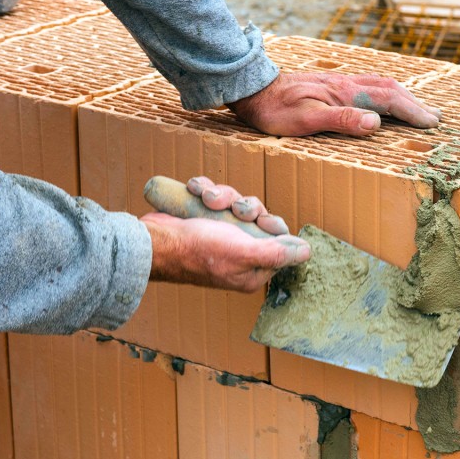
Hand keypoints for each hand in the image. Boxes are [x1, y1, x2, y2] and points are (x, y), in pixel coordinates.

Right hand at [140, 177, 310, 291]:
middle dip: (243, 205)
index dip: (269, 223)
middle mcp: (237, 253)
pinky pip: (213, 197)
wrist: (153, 241)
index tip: (257, 219)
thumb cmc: (196, 250)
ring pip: (234, 203)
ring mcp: (218, 236)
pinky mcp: (202, 219)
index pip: (277, 240)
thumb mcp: (242, 252)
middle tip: (231, 208)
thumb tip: (307, 252)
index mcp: (251, 268)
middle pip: (256, 217)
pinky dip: (204, 190)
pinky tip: (196, 191)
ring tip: (207, 198)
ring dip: (222, 194)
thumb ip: (276, 253)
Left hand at [227, 72, 441, 136]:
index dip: (412, 112)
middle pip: (390, 89)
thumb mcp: (304, 120)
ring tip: (417, 108)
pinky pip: (367, 85)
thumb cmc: (274, 110)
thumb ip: (341, 119)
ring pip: (380, 84)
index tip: (432, 123)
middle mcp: (346, 84)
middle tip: (435, 117)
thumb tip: (375, 122)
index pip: (389, 100)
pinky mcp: (329, 85)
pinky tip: (382, 101)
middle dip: (414, 103)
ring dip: (402, 96)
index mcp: (344, 93)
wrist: (251, 88)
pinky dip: (386, 93)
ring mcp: (338, 82)